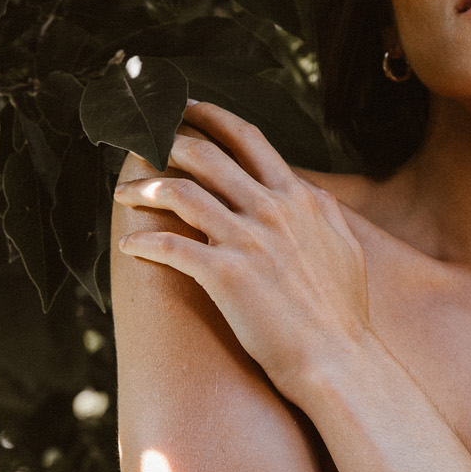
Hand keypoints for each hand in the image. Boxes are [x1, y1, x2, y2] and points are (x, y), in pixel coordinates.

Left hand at [113, 103, 368, 399]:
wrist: (339, 360)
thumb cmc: (343, 316)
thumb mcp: (346, 248)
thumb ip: (324, 213)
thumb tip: (308, 192)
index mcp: (299, 199)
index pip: (247, 140)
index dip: (211, 118)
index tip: (186, 110)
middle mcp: (272, 210)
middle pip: (205, 155)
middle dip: (166, 141)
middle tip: (141, 142)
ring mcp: (248, 240)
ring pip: (179, 193)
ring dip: (143, 188)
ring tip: (123, 193)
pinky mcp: (225, 274)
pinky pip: (170, 247)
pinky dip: (143, 243)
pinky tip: (129, 247)